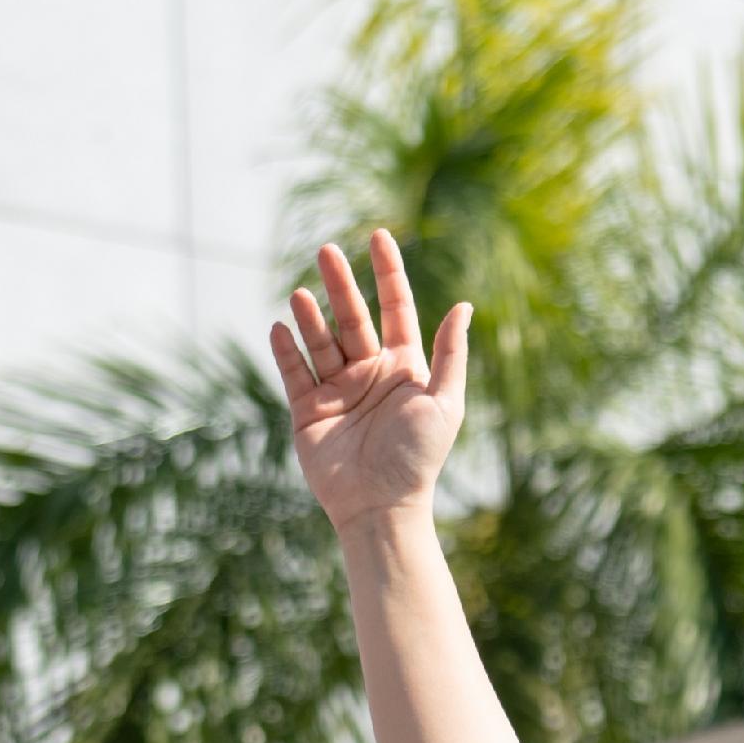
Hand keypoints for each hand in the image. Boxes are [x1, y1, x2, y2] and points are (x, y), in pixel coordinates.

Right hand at [270, 233, 468, 536]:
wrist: (381, 506)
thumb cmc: (419, 459)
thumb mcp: (444, 403)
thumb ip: (450, 354)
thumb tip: (463, 306)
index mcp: (404, 366)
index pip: (395, 308)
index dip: (388, 273)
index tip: (379, 236)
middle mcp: (370, 372)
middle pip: (353, 317)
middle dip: (341, 284)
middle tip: (327, 250)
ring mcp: (338, 390)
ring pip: (321, 341)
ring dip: (311, 316)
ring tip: (302, 294)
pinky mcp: (309, 411)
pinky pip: (294, 372)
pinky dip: (286, 349)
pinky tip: (280, 325)